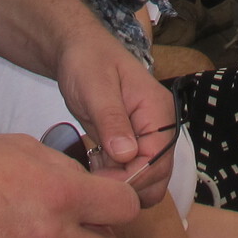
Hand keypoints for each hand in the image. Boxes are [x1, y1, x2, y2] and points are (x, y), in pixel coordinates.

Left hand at [54, 30, 178, 205]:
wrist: (77, 50)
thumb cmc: (87, 61)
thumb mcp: (96, 88)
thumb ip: (111, 120)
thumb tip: (126, 156)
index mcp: (158, 111)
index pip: (157, 160)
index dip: (130, 178)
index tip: (97, 183)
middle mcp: (159, 128)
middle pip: (158, 176)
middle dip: (128, 187)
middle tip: (92, 182)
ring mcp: (147, 137)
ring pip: (147, 180)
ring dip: (121, 186)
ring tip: (92, 173)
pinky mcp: (132, 143)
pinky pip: (132, 173)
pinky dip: (115, 179)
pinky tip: (93, 167)